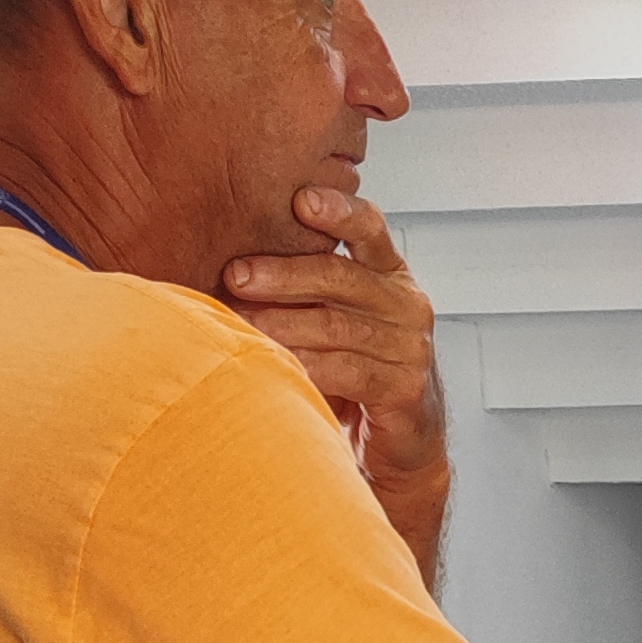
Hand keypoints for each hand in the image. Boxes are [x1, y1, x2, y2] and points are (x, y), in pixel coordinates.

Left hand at [224, 186, 445, 506]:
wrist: (400, 443)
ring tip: (240, 323)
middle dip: (284, 274)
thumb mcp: (336, 316)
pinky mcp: (407, 390)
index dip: (338, 211)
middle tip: (236, 275)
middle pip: (342, 276)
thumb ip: (306, 284)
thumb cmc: (353, 369)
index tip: (300, 199)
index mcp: (391, 274)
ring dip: (282, 324)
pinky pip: (348, 371)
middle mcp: (408, 304)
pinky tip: (272, 363)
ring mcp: (411, 348)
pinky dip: (306, 365)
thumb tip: (229, 260)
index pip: (370, 227)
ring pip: (337, 326)